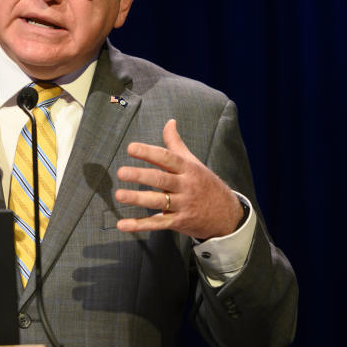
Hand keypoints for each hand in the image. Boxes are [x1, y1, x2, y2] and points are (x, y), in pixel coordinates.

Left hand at [115, 119, 242, 239]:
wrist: (227, 215)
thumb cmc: (204, 184)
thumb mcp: (193, 163)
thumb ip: (176, 144)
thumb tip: (169, 122)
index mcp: (187, 169)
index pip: (167, 158)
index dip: (149, 152)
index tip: (131, 148)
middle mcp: (185, 186)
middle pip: (161, 179)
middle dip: (140, 175)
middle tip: (121, 172)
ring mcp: (183, 205)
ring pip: (158, 201)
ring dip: (138, 199)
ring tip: (119, 195)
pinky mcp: (179, 222)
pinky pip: (157, 223)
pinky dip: (139, 225)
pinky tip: (122, 224)